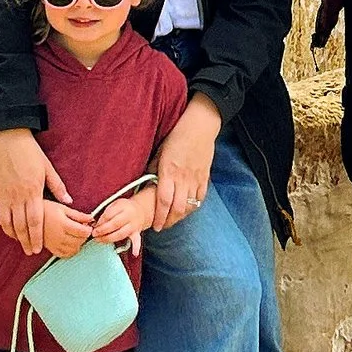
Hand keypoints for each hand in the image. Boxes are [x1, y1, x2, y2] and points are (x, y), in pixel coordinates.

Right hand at [0, 128, 71, 253]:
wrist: (8, 137)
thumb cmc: (30, 152)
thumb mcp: (47, 168)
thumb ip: (58, 187)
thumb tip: (69, 202)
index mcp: (32, 192)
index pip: (36, 222)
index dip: (37, 238)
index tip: (37, 249)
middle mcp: (16, 197)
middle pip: (21, 226)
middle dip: (25, 241)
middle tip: (29, 251)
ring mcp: (2, 194)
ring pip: (5, 221)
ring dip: (11, 234)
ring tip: (16, 241)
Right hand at [37, 203, 97, 259]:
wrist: (28, 216)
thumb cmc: (45, 209)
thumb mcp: (62, 208)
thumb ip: (78, 215)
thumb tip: (91, 218)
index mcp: (63, 224)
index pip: (83, 232)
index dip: (89, 229)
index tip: (88, 226)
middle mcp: (59, 236)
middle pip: (79, 241)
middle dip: (84, 236)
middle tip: (83, 229)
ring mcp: (54, 244)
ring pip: (73, 250)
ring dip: (78, 244)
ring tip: (76, 236)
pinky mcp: (50, 249)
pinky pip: (64, 255)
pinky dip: (70, 251)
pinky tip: (70, 243)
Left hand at [90, 188, 155, 250]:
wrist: (139, 210)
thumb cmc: (123, 208)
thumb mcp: (114, 204)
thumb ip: (106, 213)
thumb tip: (95, 224)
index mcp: (123, 206)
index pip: (109, 214)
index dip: (100, 221)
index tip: (94, 225)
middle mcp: (129, 215)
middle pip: (115, 224)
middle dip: (103, 230)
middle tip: (94, 234)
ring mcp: (134, 225)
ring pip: (121, 234)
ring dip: (109, 239)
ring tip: (99, 240)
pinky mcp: (136, 232)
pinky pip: (137, 240)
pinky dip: (136, 247)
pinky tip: (134, 253)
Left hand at [152, 97, 222, 228]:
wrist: (200, 125)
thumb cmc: (177, 135)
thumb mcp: (160, 151)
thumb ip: (153, 169)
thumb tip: (146, 184)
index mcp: (169, 171)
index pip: (163, 200)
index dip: (158, 216)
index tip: (154, 226)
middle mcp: (183, 178)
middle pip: (177, 208)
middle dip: (168, 221)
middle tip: (161, 227)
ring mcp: (196, 178)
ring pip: (189, 205)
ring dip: (180, 216)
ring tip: (172, 220)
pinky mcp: (205, 177)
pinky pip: (200, 197)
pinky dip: (193, 206)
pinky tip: (187, 209)